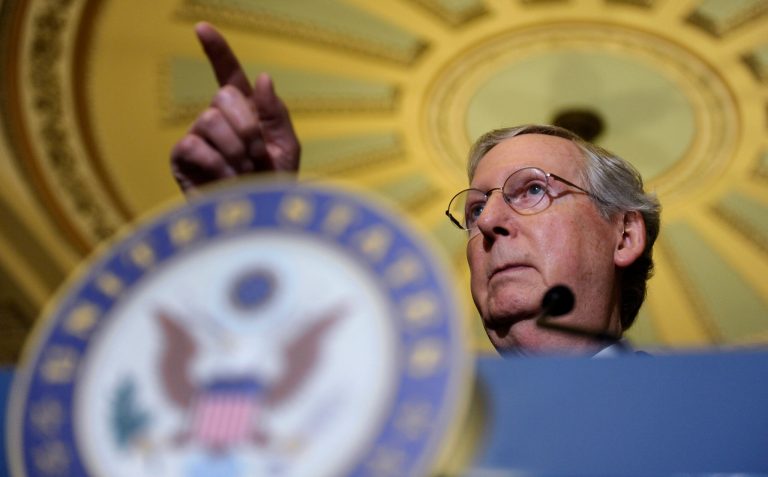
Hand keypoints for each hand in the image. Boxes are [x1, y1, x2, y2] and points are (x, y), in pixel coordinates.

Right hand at [170, 22, 299, 193]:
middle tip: (258, 158)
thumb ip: (275, 113)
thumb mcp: (285, 148)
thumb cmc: (272, 188)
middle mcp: (216, 120)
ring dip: (236, 149)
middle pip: (224, 97)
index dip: (217, 51)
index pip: (227, 75)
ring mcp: (197, 137)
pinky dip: (218, 163)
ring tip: (245, 174)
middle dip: (249, 128)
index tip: (202, 28)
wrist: (257, 223)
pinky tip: (227, 180)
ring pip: (210, 120)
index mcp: (243, 113)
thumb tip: (261, 77)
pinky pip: (194, 144)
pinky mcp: (181, 158)